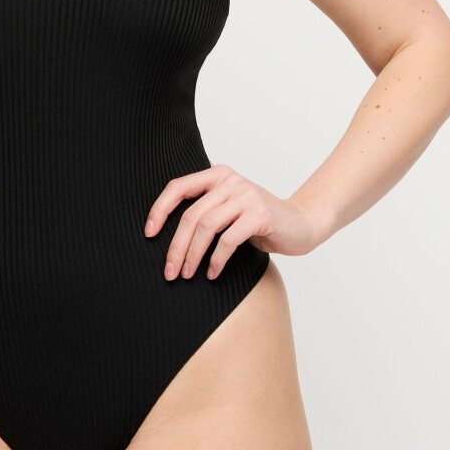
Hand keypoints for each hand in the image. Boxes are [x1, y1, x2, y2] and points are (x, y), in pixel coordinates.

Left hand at [144, 163, 330, 279]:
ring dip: (193, 255)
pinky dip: (216, 260)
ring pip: (206, 227)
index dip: (159, 210)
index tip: (149, 234)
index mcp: (217, 175)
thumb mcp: (228, 209)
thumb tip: (163, 232)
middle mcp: (230, 181)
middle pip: (191, 214)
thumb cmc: (258, 221)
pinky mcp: (260, 214)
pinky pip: (228, 240)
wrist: (301, 223)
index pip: (178, 187)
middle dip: (176, 246)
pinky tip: (212, 273)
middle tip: (169, 271)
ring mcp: (246, 196)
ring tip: (187, 274)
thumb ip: (204, 210)